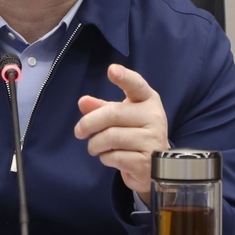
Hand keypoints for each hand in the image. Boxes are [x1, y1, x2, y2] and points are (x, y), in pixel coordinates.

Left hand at [74, 64, 169, 203]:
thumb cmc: (135, 133)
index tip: (112, 70)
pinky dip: (104, 158)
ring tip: (95, 147)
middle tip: (79, 131)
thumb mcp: (121, 116)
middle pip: (113, 114)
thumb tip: (83, 102)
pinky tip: (109, 157)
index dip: (124, 77)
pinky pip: (114, 157)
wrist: (155, 164)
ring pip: (111, 137)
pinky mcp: (146, 162)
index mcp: (148, 100)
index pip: (136, 85)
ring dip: (95, 144)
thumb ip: (101, 108)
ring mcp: (152, 140)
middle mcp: (154, 117)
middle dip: (89, 123)